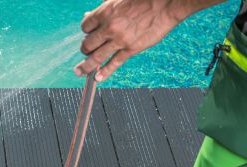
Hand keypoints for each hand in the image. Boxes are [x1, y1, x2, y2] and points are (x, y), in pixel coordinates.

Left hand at [74, 0, 189, 81]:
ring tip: (79, 71)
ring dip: (85, 66)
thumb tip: (87, 17)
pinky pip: (114, 64)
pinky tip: (98, 78)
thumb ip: (104, 9)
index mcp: (105, 12)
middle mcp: (109, 27)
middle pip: (87, 44)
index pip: (85, 27)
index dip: (86, 31)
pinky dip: (105, 72)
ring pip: (96, 57)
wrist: (167, 2)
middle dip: (85, 49)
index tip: (89, 34)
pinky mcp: (131, 49)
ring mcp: (119, 40)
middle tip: (86, 51)